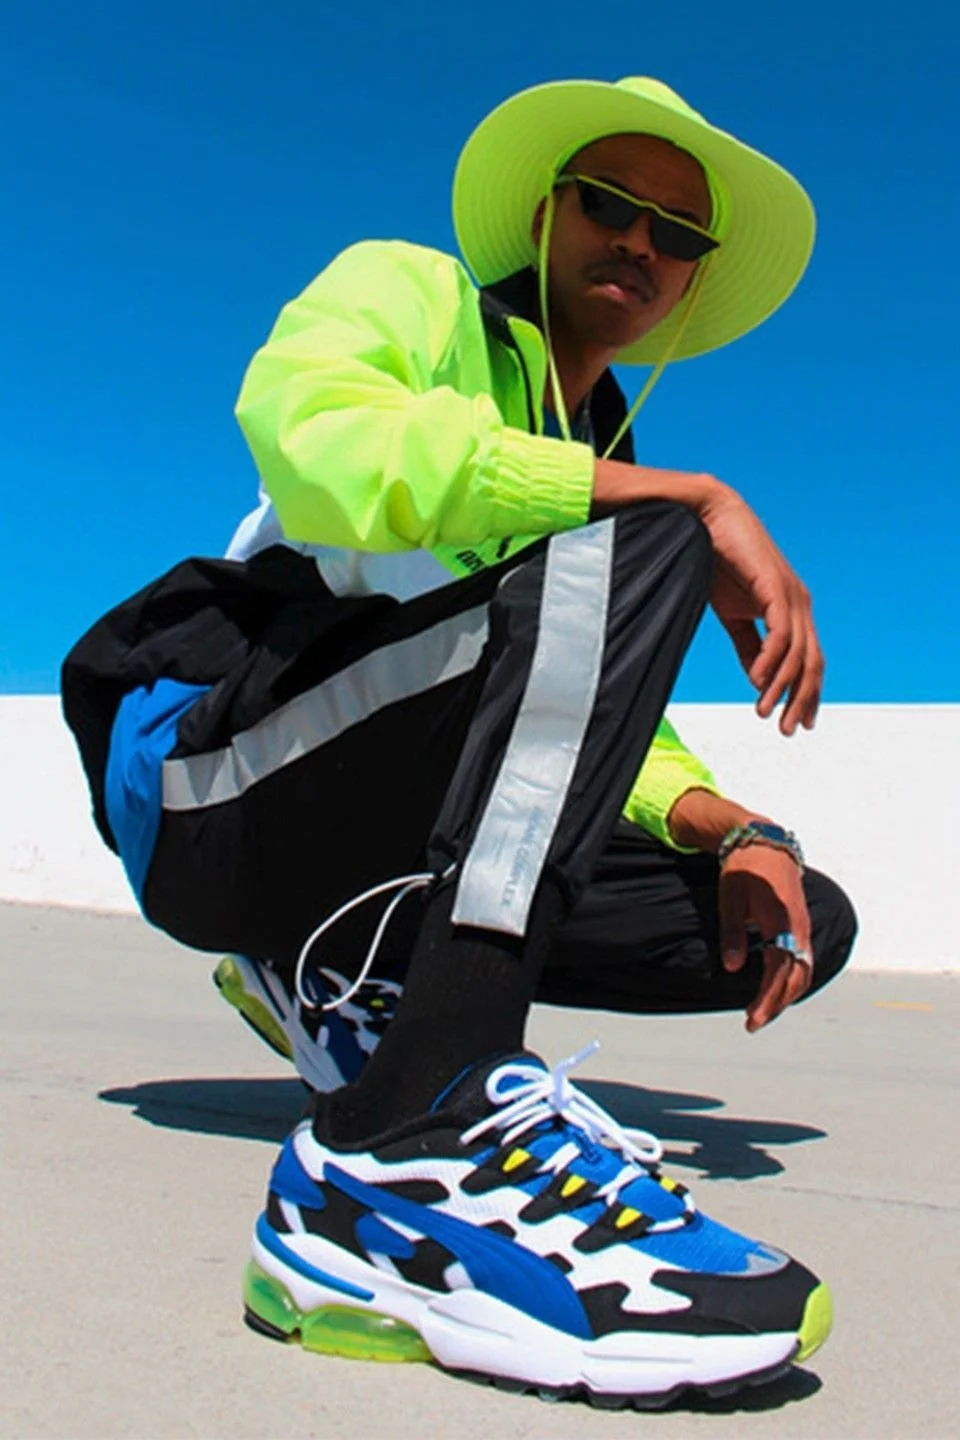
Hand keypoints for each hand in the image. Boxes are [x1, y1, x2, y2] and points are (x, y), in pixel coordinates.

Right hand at [699, 485, 822, 736]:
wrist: (705, 519)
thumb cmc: (719, 561)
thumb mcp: (733, 614)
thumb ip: (748, 644)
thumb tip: (758, 678)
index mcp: (792, 610)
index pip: (809, 661)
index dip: (806, 694)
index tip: (796, 723)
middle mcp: (799, 604)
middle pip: (812, 663)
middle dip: (802, 700)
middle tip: (789, 731)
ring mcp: (791, 594)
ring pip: (798, 653)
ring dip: (782, 687)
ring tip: (765, 711)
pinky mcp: (775, 586)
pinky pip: (780, 632)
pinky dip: (771, 660)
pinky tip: (757, 682)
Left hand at [718, 843, 812, 1031]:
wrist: (767, 843)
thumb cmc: (744, 869)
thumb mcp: (731, 899)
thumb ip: (732, 933)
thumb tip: (732, 967)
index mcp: (780, 922)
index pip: (779, 971)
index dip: (767, 998)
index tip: (752, 1019)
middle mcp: (798, 928)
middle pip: (795, 977)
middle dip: (776, 1004)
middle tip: (753, 1023)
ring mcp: (804, 927)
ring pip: (803, 971)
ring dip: (785, 995)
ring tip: (763, 1011)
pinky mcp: (802, 926)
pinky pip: (803, 960)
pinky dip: (792, 980)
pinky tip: (777, 990)